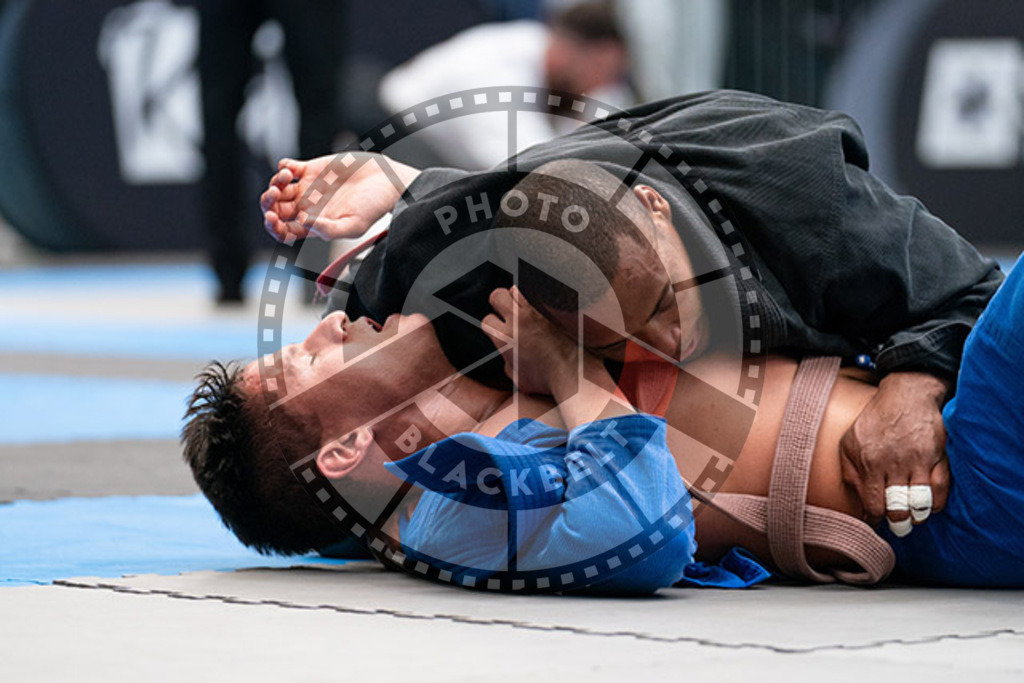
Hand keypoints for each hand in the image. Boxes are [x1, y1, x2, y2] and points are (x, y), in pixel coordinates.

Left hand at [260, 153, 420, 242]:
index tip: (272, 217)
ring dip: (275, 183)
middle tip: (274, 195)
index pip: (284, 231)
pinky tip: (291, 169)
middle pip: (275, 209)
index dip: (273, 226)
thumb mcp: (354, 225)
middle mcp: (308, 207)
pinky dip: (282, 166)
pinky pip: (287, 167)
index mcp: (314, 225)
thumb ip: (329, 230)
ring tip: (286, 178)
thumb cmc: (374, 207)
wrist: (387, 181)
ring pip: (278, 187)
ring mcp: (309, 187)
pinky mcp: (312, 168)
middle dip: (268, 203)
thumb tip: (303, 223)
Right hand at [481, 286, 577, 395]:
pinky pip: (538, 292)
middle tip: (508, 312)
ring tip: (525, 308)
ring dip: (518, 297)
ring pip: (516, 289)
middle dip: (500, 303)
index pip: (488, 320)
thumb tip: (507, 358)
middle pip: (497, 296)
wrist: (575, 372)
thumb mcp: (519, 380)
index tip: (501, 329)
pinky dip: (537, 297)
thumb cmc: (549, 381)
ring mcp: (536, 311)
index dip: (494, 325)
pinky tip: (541, 307)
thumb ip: (508, 365)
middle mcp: (517, 320)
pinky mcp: (553, 306)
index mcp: (504, 338)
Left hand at [839, 371, 950, 534]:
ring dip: (917, 516)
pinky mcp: (939, 457)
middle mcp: (895, 464)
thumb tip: (857, 502)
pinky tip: (929, 505)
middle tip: (897, 524)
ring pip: (920, 504)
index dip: (876, 518)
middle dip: (897, 522)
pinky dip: (936, 504)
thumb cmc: (875, 420)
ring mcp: (919, 461)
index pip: (874, 505)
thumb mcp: (849, 442)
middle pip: (898, 509)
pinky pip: (941, 490)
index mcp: (870, 462)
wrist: (907, 395)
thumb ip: (849, 472)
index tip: (877, 521)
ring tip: (913, 517)